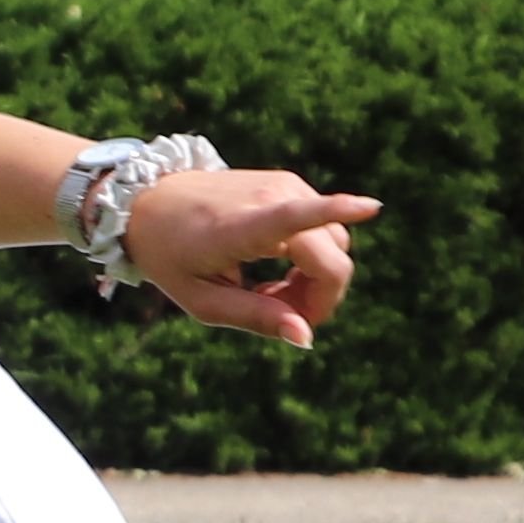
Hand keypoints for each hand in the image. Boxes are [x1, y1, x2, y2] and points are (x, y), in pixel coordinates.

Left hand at [126, 169, 379, 348]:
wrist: (150, 203)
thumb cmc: (171, 256)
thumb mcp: (202, 301)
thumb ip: (255, 318)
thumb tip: (306, 337)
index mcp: (242, 227)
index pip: (297, 216)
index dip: (339, 210)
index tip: (373, 206)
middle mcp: (272, 197)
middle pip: (333, 257)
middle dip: (320, 297)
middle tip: (279, 315)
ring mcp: (285, 186)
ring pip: (335, 244)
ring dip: (315, 280)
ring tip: (269, 295)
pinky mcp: (290, 185)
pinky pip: (322, 230)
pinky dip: (309, 259)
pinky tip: (275, 273)